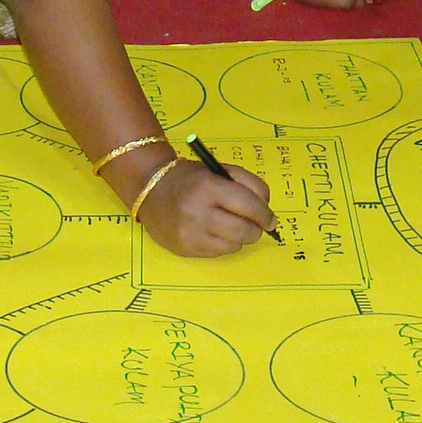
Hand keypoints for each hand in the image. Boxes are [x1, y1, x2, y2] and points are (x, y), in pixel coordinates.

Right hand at [136, 160, 276, 256]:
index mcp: (208, 187)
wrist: (150, 190)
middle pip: (244, 230)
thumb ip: (247, 183)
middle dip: (257, 229)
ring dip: (241, 237)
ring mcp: (191, 234)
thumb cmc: (190, 178)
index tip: (271, 219)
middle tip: (258, 225)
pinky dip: (226, 243)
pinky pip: (219, 252)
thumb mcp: (218, 170)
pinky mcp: (186, 249)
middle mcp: (198, 212)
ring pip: (234, 245)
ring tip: (234, 225)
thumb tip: (266, 210)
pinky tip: (217, 232)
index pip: (248, 205)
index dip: (265, 214)